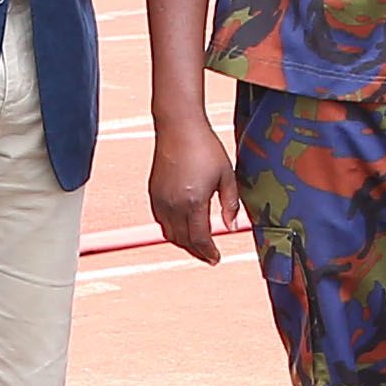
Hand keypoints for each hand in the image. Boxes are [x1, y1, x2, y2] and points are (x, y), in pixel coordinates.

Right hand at [147, 118, 243, 267]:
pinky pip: (160, 221)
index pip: (200, 239)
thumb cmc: (205, 147)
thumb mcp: (226, 176)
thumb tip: (232, 227)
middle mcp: (174, 204)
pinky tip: (182, 228)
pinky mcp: (153, 192)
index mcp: (194, 202)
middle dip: (197, 251)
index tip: (216, 258)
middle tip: (209, 256)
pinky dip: (171, 230)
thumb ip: (230, 204)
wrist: (178, 127)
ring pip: (169, 233)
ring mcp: (161, 199)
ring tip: (197, 245)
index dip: (209, 252)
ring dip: (183, 243)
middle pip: (184, 241)